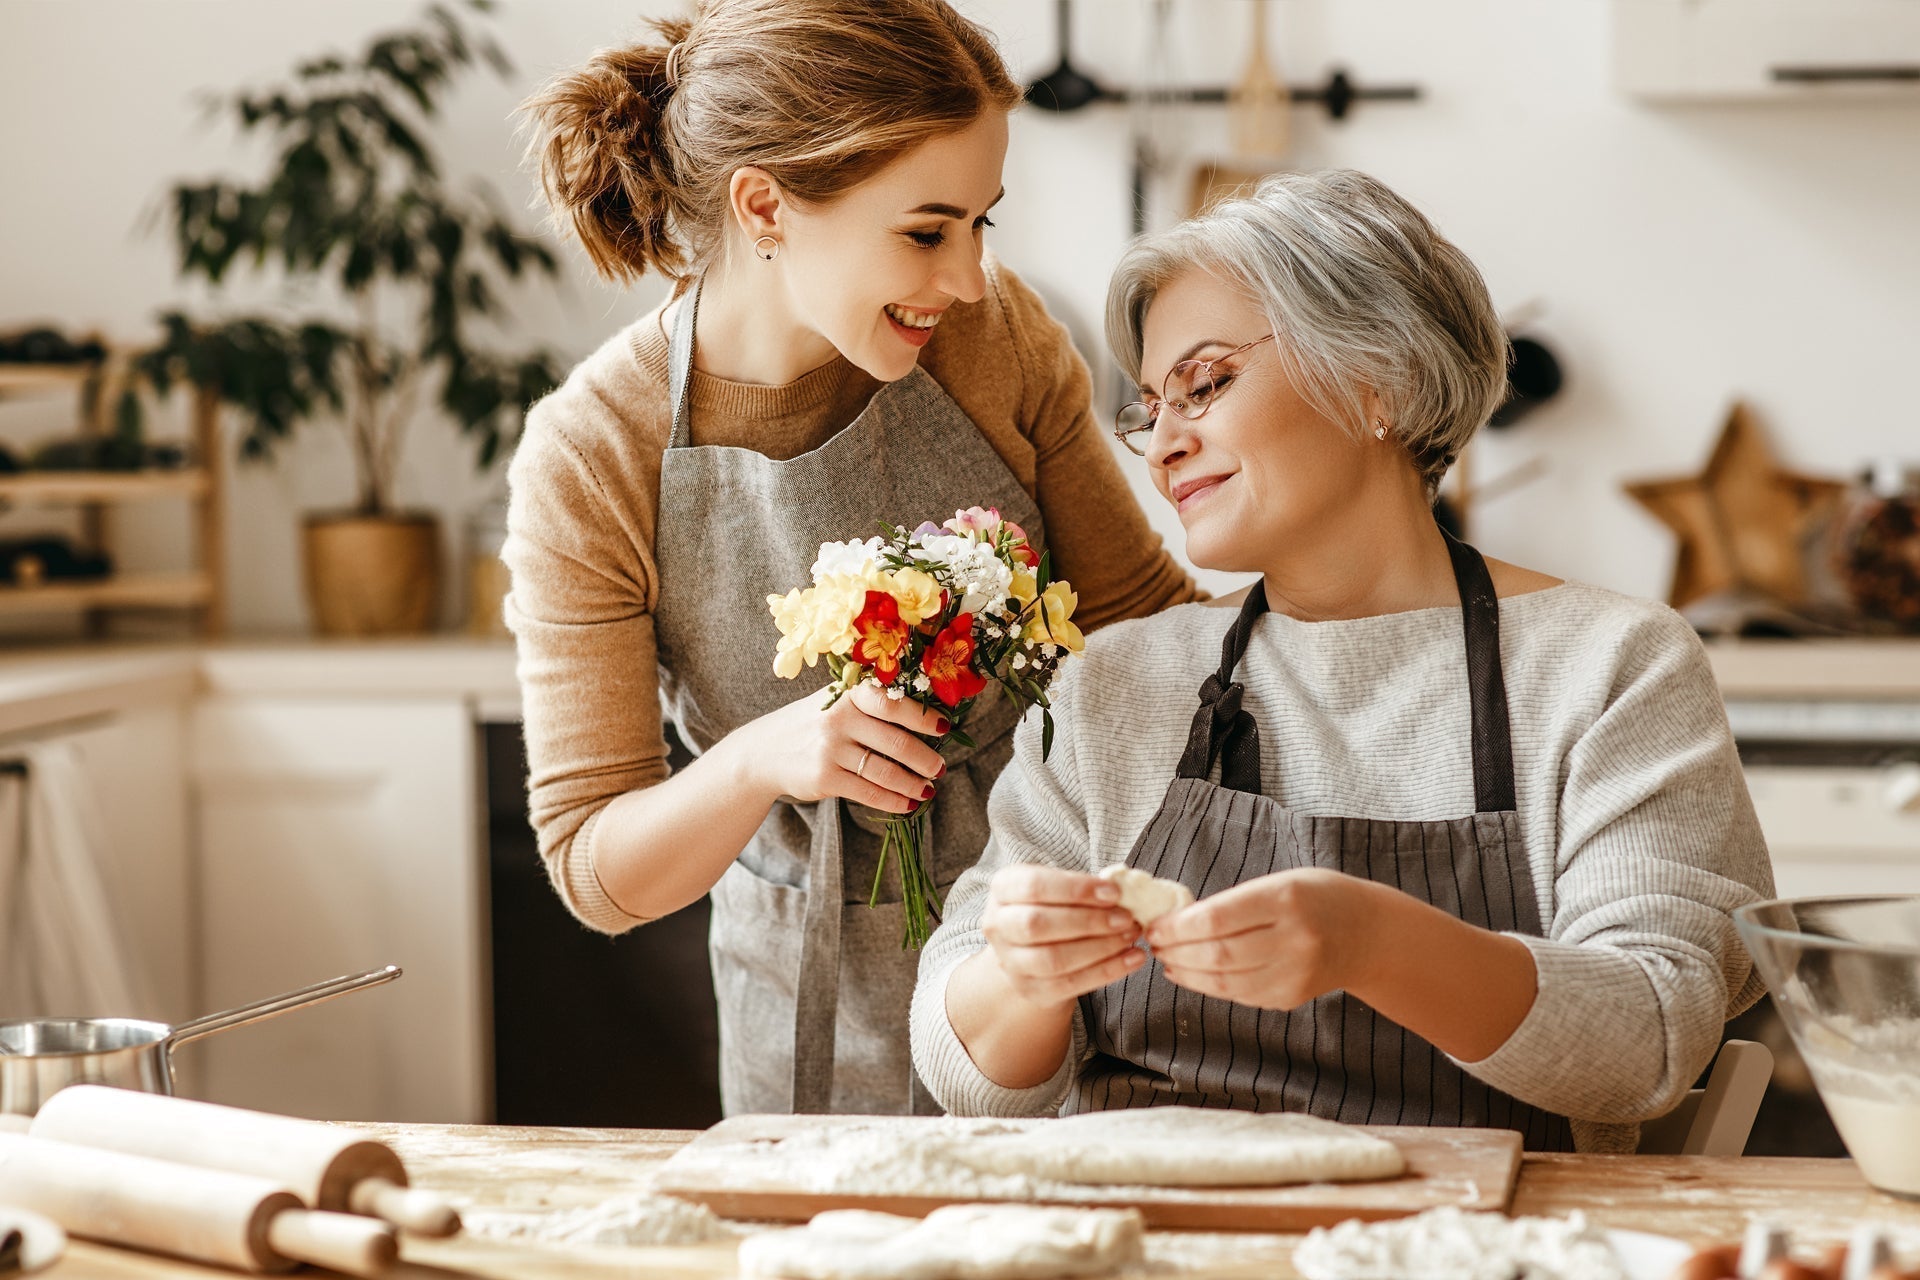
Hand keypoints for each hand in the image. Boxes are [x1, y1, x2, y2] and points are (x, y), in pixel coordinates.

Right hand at [742, 683, 948, 814]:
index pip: (893, 702)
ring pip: (885, 770)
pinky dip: (893, 800)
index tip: (945, 728)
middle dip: (925, 758)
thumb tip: (928, 716)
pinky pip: (868, 792)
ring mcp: (830, 749)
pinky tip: (908, 804)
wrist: (764, 751)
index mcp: (848, 693)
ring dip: (914, 783)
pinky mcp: (824, 778)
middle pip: (896, 741)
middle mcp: (839, 718)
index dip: (923, 716)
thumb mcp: (836, 701)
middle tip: (941, 768)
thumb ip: (872, 703)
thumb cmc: (814, 723)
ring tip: (929, 789)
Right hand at [980, 864, 1144, 1010]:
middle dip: (1089, 921)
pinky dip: (1107, 972)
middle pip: (1038, 925)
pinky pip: (1070, 984)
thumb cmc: (1053, 906)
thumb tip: (1125, 890)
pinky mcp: (1031, 990)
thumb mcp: (1060, 887)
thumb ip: (1084, 887)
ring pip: (1053, 959)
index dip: (1076, 889)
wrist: (1034, 947)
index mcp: (1003, 888)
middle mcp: (997, 925)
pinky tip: (1132, 959)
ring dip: (1100, 948)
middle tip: (1127, 918)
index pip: (1034, 886)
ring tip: (1131, 936)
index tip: (1114, 892)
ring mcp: (1010, 962)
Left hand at [1146, 867, 1378, 1009]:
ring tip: (1167, 960)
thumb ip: (1234, 903)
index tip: (1154, 925)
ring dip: (1187, 973)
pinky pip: (1240, 995)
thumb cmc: (1316, 897)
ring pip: (1224, 982)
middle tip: (1153, 944)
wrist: (1369, 934)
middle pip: (1217, 954)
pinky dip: (1209, 986)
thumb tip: (1178, 921)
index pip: (1218, 918)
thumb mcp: (1280, 883)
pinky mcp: (1291, 997)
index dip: (1178, 926)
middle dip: (1176, 951)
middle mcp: (1292, 940)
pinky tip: (1192, 974)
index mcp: (1286, 900)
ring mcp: (1294, 974)